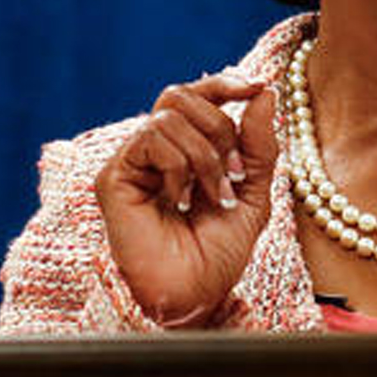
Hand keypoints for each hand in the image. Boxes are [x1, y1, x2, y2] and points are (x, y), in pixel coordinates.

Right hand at [95, 74, 279, 325]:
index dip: (224, 83)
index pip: (197, 95)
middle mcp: (155, 150)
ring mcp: (131, 162)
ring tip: (211, 197)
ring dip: (205, 158)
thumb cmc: (220, 251)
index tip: (256, 87)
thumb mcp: (255, 192)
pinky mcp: (112, 177)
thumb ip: (259, 144)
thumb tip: (263, 92)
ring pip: (170, 118)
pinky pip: (151, 140)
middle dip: (219, 129)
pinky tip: (179, 203)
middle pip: (181, 95)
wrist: (197, 293)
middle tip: (234, 174)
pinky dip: (179, 170)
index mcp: (186, 148)